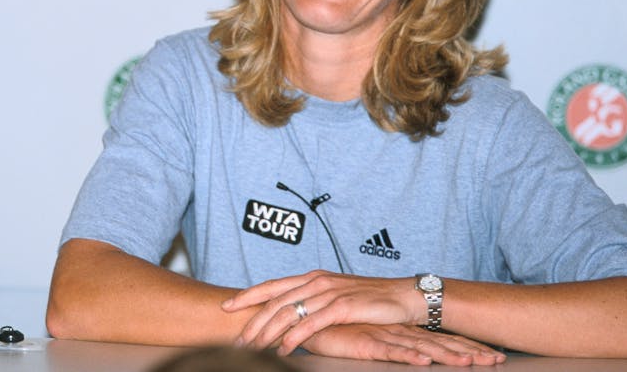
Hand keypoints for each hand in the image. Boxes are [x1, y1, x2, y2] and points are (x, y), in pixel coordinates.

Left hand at [222, 270, 423, 352]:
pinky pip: (310, 323)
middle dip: (251, 320)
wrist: (401, 297)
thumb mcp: (334, 298)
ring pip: (288, 312)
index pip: (272, 285)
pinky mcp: (341, 307)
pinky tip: (282, 350)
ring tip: (252, 347)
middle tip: (236, 338)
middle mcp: (315, 282)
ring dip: (267, 332)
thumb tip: (290, 317)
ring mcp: (327, 293)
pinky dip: (294, 337)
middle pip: (274, 301)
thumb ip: (311, 304)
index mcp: (311, 277)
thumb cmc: (367, 301)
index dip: (247, 295)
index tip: (226, 305)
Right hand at [300, 324, 506, 366]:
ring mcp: (381, 336)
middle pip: (438, 343)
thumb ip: (387, 342)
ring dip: (447, 355)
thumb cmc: (336, 329)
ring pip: (421, 348)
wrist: (308, 319)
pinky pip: (390, 351)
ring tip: (473, 363)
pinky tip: (424, 362)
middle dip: (469, 352)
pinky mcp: (364, 343)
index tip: (492, 353)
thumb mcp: (368, 337)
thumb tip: (411, 351)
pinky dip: (408, 356)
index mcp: (399, 329)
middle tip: (497, 359)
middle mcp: (395, 331)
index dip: (465, 345)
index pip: (438, 339)